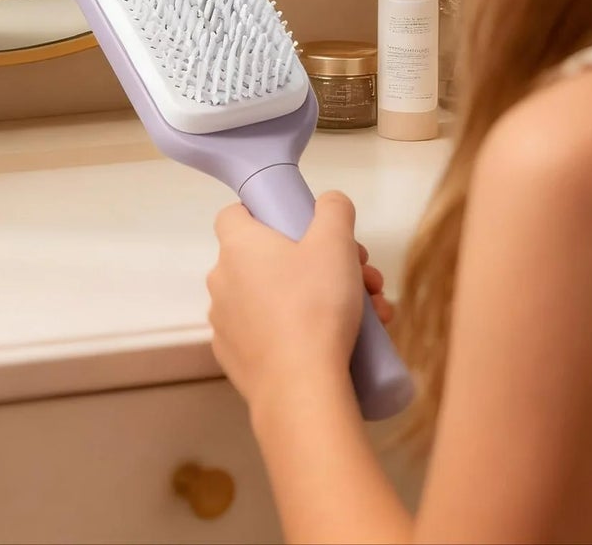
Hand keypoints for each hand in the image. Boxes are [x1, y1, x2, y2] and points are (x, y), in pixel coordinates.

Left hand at [208, 191, 385, 414]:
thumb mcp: (335, 242)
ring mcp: (225, 324)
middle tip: (362, 279)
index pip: (235, 214)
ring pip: (277, 299)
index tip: (304, 229)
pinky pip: (271, 335)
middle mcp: (222, 281)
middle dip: (321, 264)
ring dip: (320, 300)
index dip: (267, 215)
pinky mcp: (236, 361)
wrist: (301, 389)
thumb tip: (329, 203)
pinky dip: (301, 334)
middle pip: (270, 259)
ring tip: (369, 315)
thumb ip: (334, 209)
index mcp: (237, 246)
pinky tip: (339, 344)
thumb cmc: (314, 304)